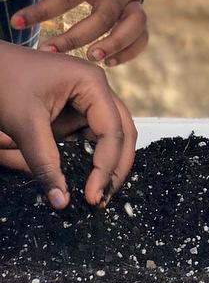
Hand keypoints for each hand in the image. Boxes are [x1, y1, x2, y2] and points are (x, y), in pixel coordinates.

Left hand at [0, 40, 135, 207]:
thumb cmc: (5, 83)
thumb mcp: (24, 124)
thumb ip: (44, 162)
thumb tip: (61, 200)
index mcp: (92, 83)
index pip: (112, 129)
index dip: (106, 165)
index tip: (93, 197)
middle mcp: (97, 88)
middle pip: (123, 129)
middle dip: (116, 165)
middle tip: (103, 199)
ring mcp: (88, 97)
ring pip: (112, 133)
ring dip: (107, 162)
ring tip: (98, 192)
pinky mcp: (76, 108)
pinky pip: (91, 134)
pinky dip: (91, 156)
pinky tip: (86, 176)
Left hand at [12, 0, 146, 64]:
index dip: (43, 10)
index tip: (17, 22)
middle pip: (104, 17)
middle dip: (77, 37)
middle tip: (50, 50)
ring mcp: (133, 3)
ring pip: (133, 27)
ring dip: (114, 45)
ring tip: (90, 57)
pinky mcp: (138, 15)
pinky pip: (142, 37)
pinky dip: (130, 52)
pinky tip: (109, 62)